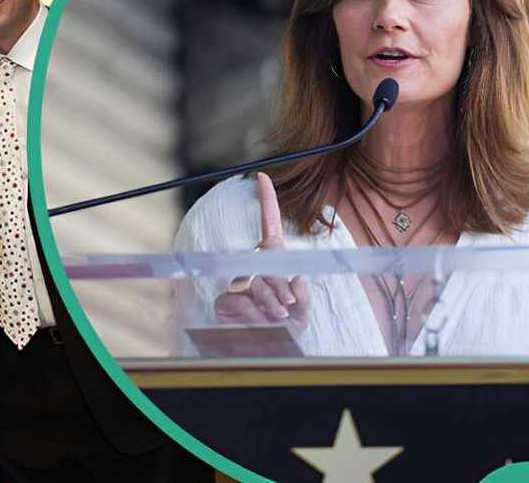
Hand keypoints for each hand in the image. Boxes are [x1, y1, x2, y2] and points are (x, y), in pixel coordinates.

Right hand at [213, 172, 309, 331]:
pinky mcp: (225, 302)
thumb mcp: (303, 310)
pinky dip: (253, 312)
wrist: (271, 352)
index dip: (266, 200)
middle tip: (287, 305)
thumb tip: (290, 279)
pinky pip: (239, 299)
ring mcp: (237, 284)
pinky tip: (259, 321)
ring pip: (253, 282)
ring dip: (270, 301)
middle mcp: (252, 268)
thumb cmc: (290, 328)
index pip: (268, 225)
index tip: (262, 177)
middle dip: (279, 283)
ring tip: (277, 316)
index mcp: (272, 262)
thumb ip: (301, 293)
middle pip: (265, 260)